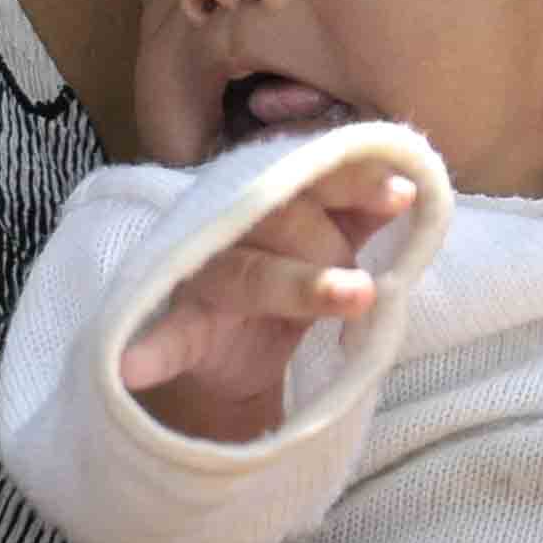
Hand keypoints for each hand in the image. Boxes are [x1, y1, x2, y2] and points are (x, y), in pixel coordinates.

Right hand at [120, 159, 415, 438]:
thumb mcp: (324, 248)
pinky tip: (132, 367)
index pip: (310, 175)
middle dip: (333, 246)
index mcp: (266, 200)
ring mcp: (203, 278)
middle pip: (283, 220)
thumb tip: (409, 188)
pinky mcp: (183, 329)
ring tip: (355, 297)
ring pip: (250, 274)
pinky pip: (168, 336)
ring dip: (302, 285)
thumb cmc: (281, 285)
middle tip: (366, 288)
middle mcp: (231, 228)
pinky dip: (152, 351)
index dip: (354, 183)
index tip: (402, 195)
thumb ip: (356, 217)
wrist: (230, 358)